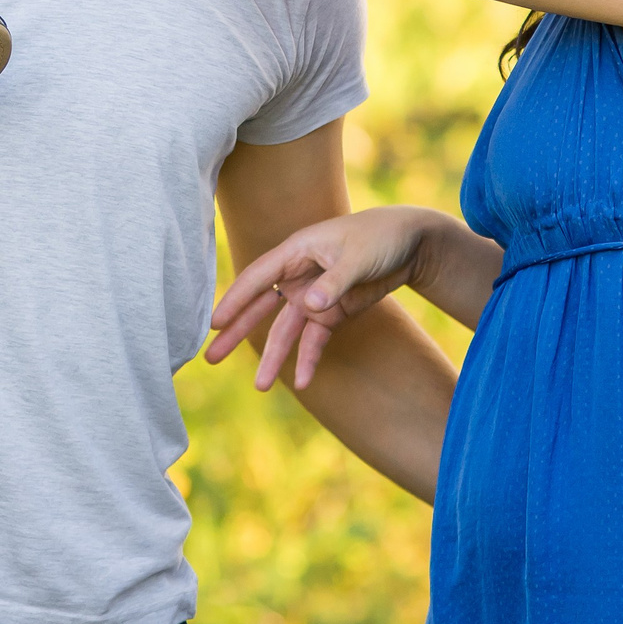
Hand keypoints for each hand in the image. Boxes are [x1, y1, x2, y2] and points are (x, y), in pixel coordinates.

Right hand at [205, 205, 441, 390]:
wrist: (411, 243)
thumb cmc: (381, 237)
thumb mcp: (359, 256)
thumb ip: (334, 281)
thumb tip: (309, 305)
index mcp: (297, 251)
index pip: (258, 277)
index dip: (235, 299)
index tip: (214, 323)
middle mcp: (298, 275)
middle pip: (261, 307)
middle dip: (238, 332)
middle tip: (211, 357)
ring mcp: (314, 296)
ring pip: (286, 330)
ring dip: (274, 357)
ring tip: (260, 387)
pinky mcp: (332, 313)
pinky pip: (315, 340)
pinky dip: (309, 359)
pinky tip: (303, 382)